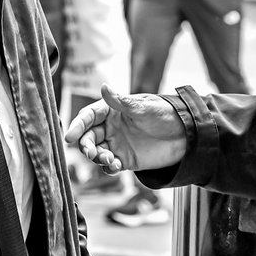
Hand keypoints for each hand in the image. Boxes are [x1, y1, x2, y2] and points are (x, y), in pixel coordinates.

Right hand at [64, 84, 188, 172]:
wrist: (185, 135)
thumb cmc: (165, 114)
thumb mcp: (145, 108)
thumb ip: (122, 102)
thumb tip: (103, 87)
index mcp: (112, 110)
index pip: (88, 116)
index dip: (77, 125)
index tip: (69, 136)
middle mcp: (111, 127)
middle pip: (88, 137)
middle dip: (86, 145)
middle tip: (91, 153)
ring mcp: (117, 143)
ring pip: (96, 152)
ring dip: (97, 158)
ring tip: (110, 160)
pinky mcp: (125, 159)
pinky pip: (109, 166)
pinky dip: (108, 168)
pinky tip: (116, 167)